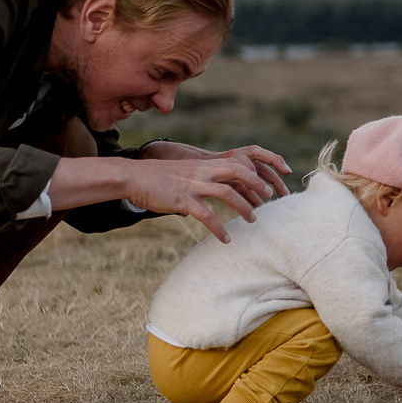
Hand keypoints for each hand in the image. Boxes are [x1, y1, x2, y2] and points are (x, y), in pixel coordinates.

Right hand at [118, 156, 277, 242]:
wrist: (133, 176)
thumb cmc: (157, 177)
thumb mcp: (183, 173)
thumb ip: (199, 180)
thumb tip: (207, 198)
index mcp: (203, 165)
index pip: (235, 163)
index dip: (252, 172)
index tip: (262, 184)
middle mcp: (201, 172)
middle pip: (237, 171)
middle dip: (256, 184)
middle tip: (267, 197)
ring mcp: (192, 186)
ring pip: (226, 193)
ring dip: (243, 207)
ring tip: (253, 220)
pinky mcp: (182, 201)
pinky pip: (206, 216)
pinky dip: (219, 228)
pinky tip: (226, 239)